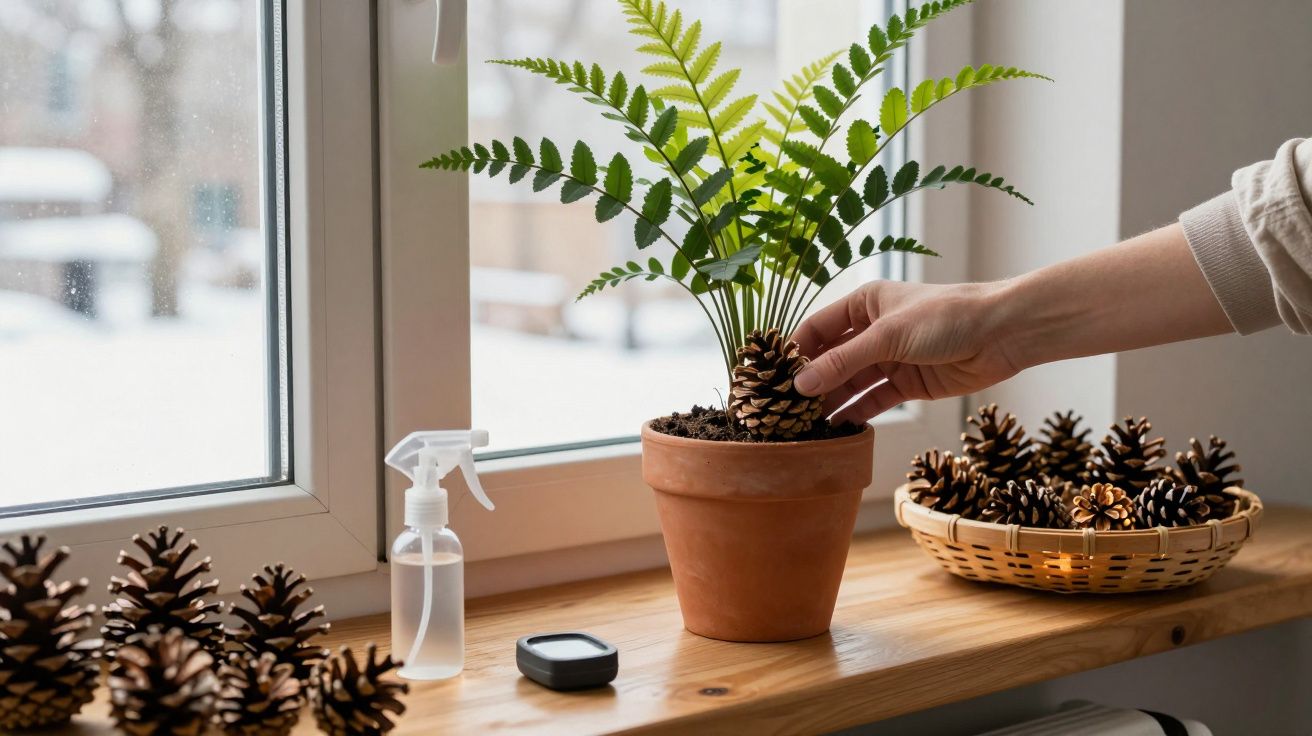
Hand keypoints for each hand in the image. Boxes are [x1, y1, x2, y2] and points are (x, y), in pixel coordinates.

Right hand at [792, 280, 1022, 423]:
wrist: (1003, 334)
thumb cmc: (946, 317)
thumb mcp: (888, 336)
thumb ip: (843, 362)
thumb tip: (800, 386)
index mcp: (864, 304)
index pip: (816, 329)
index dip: (793, 353)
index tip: (768, 379)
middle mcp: (872, 331)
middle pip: (831, 360)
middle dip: (809, 384)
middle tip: (782, 410)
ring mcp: (890, 359)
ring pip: (850, 384)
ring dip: (830, 403)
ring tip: (803, 426)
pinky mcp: (908, 384)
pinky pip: (873, 401)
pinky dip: (856, 415)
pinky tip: (836, 430)